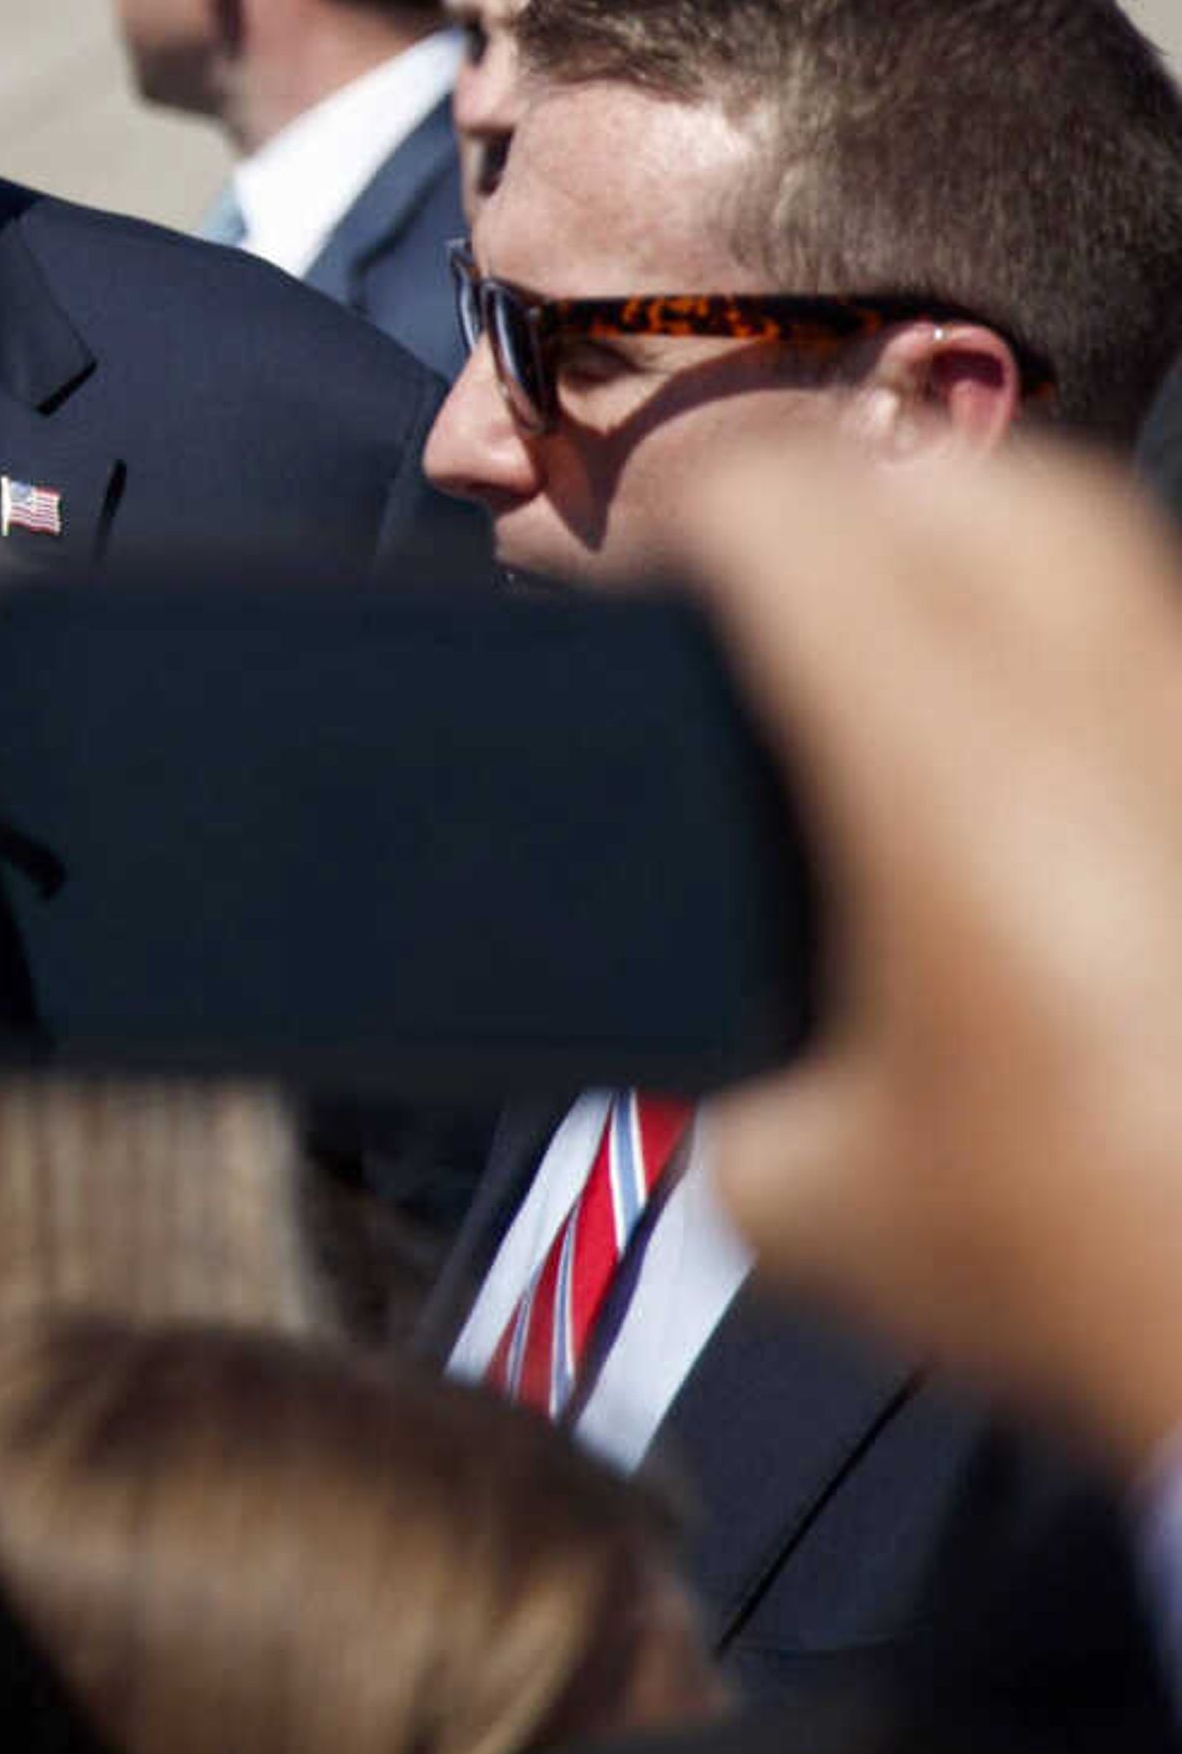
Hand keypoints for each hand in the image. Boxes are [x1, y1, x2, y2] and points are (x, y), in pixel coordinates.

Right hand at [690, 439, 1181, 1474]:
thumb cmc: (1083, 1271)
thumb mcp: (797, 1195)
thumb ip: (721, 1061)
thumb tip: (711, 1008)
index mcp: (953, 792)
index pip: (796, 517)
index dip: (681, 510)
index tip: (625, 565)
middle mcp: (1104, 724)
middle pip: (956, 482)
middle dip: (825, 492)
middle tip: (739, 570)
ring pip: (1086, 536)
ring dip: (953, 544)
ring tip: (866, 624)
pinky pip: (1151, 645)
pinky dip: (1055, 645)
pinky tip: (1001, 737)